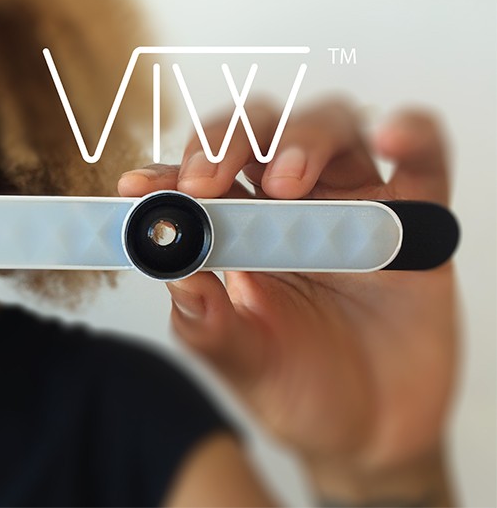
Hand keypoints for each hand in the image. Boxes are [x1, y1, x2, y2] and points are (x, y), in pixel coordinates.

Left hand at [118, 99, 457, 503]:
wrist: (371, 432)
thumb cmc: (297, 387)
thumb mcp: (242, 363)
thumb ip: (207, 322)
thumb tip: (174, 271)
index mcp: (237, 232)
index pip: (197, 182)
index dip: (165, 175)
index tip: (136, 186)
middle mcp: (292, 207)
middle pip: (258, 133)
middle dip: (225, 141)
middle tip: (205, 179)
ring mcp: (354, 206)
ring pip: (330, 126)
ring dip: (301, 138)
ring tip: (285, 183)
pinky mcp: (419, 218)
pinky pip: (423, 156)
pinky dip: (411, 133)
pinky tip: (390, 139)